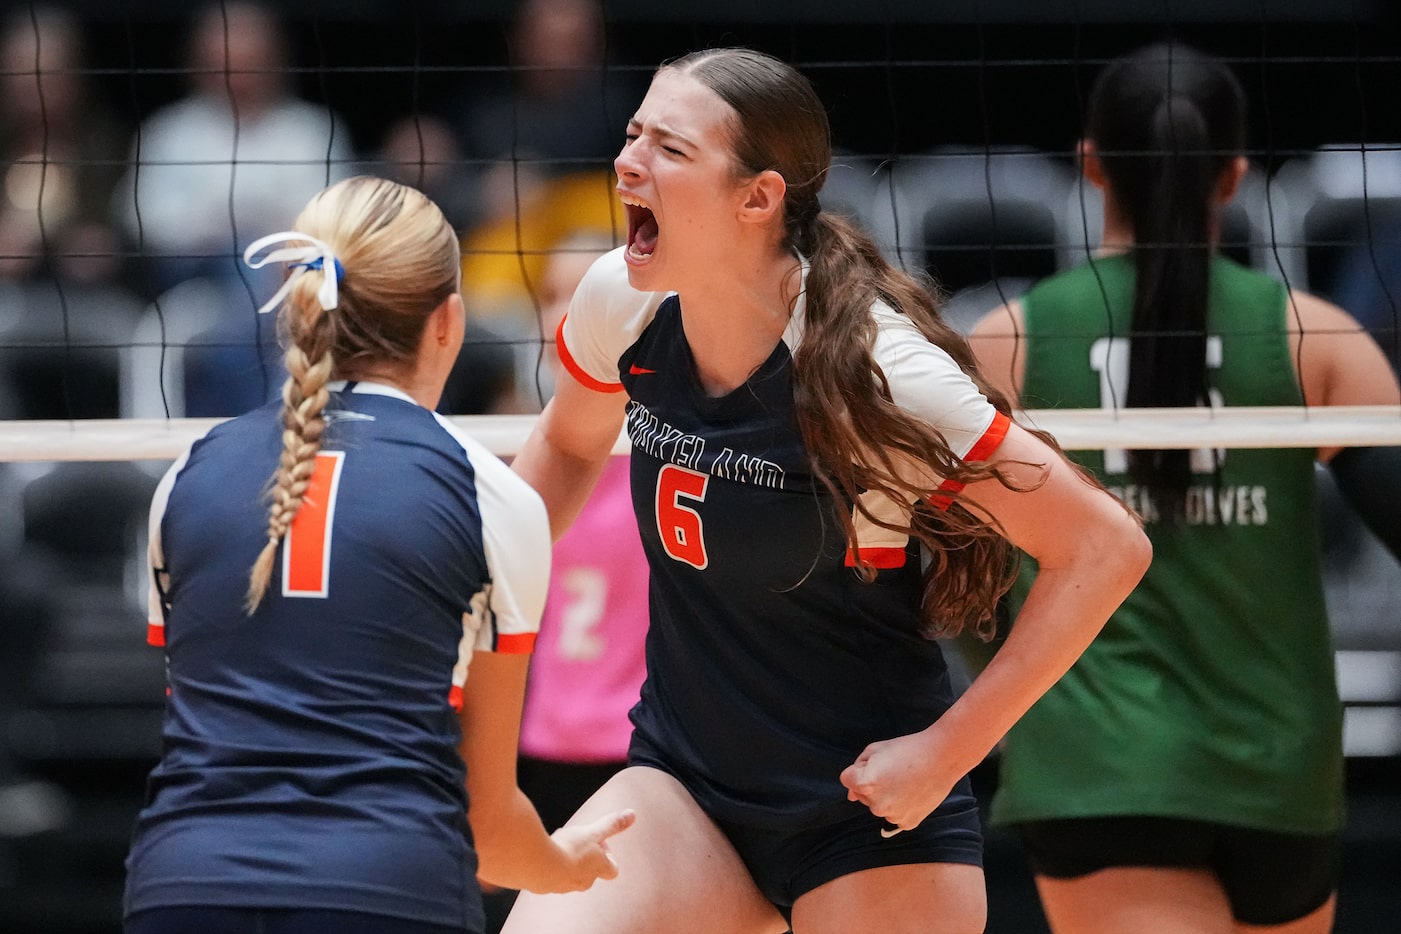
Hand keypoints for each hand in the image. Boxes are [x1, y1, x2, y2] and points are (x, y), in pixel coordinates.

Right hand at [539, 808, 635, 892]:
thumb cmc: (570, 849)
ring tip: (559, 845)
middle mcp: (583, 881)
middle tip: (578, 841)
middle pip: (592, 873)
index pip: (613, 869)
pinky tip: (544, 854)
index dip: (609, 856)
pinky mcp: (546, 887)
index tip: (599, 842)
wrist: (539, 866)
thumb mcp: (593, 832)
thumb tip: (632, 815)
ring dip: (568, 861)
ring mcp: (564, 886)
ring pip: (571, 875)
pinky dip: (551, 866)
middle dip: (587, 857)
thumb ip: (612, 824)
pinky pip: (552, 877)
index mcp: (598, 869)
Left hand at [839, 731, 956, 833]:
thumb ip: (857, 769)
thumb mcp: (875, 749)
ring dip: (886, 797)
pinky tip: (913, 793)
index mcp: (865, 784)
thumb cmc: (907, 749)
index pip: (847, 779)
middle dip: (872, 785)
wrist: (942, 758)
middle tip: (894, 771)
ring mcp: (893, 816)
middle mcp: (876, 805)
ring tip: (906, 781)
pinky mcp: (908, 823)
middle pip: (863, 795)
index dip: (859, 769)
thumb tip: (851, 795)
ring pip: (880, 806)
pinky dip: (901, 806)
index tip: (877, 764)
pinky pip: (896, 816)